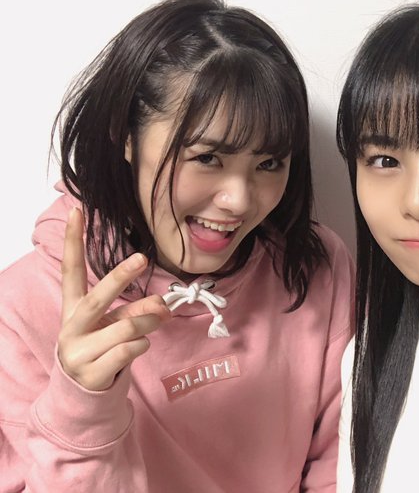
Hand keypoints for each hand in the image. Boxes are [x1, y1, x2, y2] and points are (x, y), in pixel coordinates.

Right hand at [57, 207, 170, 390]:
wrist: (82, 391)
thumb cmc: (102, 346)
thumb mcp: (116, 324)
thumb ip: (137, 310)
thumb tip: (162, 305)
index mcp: (74, 307)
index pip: (71, 269)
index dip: (73, 241)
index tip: (78, 211)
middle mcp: (72, 326)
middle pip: (98, 296)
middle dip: (121, 276)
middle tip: (142, 258)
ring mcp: (77, 351)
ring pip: (126, 327)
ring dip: (148, 323)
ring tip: (154, 323)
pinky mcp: (91, 372)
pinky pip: (130, 349)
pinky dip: (143, 345)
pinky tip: (139, 347)